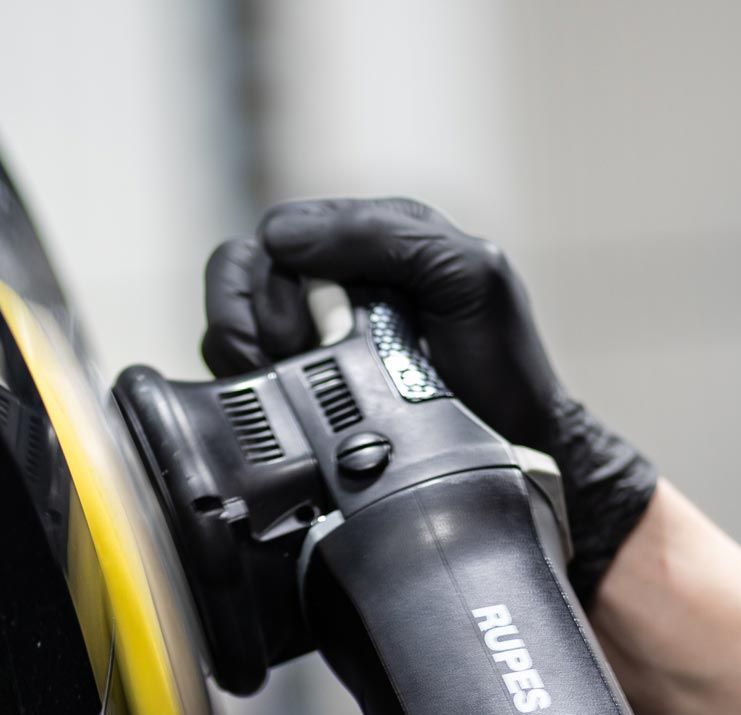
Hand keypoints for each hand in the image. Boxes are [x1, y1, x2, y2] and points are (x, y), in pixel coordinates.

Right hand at [201, 196, 655, 598]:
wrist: (511, 455)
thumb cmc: (500, 366)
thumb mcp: (467, 274)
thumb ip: (386, 233)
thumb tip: (280, 238)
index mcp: (366, 245)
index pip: (275, 236)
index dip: (276, 279)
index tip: (304, 326)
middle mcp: (329, 289)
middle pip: (240, 278)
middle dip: (252, 322)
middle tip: (291, 360)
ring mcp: (308, 347)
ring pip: (230, 330)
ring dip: (247, 359)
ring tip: (286, 387)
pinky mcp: (297, 400)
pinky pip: (239, 384)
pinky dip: (248, 395)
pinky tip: (284, 413)